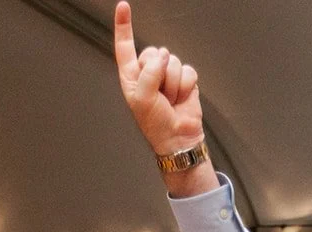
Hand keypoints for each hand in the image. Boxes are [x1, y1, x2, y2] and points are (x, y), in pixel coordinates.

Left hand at [113, 2, 202, 155]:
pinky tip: (181, 98)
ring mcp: (168, 75)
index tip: (123, 7)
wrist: (178, 138)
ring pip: (172, 61)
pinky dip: (185, 86)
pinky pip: (188, 70)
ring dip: (173, 84)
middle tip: (160, 95)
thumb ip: (149, 74)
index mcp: (132, 76)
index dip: (124, 27)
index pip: (125, 47)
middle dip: (159, 73)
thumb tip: (163, 56)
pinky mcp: (185, 79)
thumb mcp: (142, 100)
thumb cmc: (155, 125)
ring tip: (170, 100)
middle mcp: (149, 72)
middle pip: (154, 52)